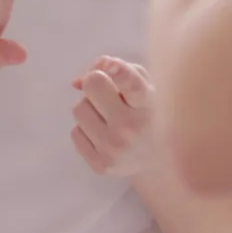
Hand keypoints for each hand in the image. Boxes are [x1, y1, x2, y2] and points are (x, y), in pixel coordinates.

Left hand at [70, 56, 158, 176]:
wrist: (157, 160)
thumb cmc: (146, 114)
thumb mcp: (143, 87)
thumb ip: (118, 69)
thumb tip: (77, 81)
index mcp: (148, 104)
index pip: (130, 83)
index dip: (118, 71)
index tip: (111, 67)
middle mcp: (132, 127)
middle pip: (93, 85)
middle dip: (95, 84)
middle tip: (108, 95)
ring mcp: (115, 148)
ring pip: (79, 108)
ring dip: (89, 109)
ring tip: (107, 118)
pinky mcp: (101, 165)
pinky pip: (75, 133)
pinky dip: (86, 131)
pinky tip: (103, 136)